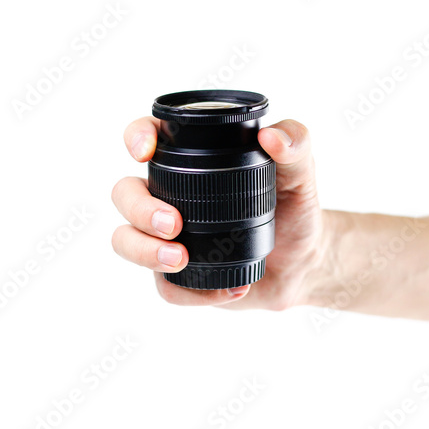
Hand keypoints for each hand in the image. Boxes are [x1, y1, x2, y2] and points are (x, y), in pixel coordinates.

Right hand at [112, 117, 329, 309]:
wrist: (303, 260)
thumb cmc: (294, 208)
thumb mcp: (301, 173)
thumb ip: (295, 143)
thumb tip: (271, 136)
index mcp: (191, 163)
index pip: (148, 138)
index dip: (136, 137)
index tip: (144, 152)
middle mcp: (171, 197)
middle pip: (125, 194)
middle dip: (139, 209)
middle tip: (173, 224)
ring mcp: (170, 237)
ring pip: (125, 240)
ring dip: (143, 251)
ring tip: (181, 260)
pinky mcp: (179, 276)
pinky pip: (163, 287)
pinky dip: (189, 292)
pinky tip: (226, 289)